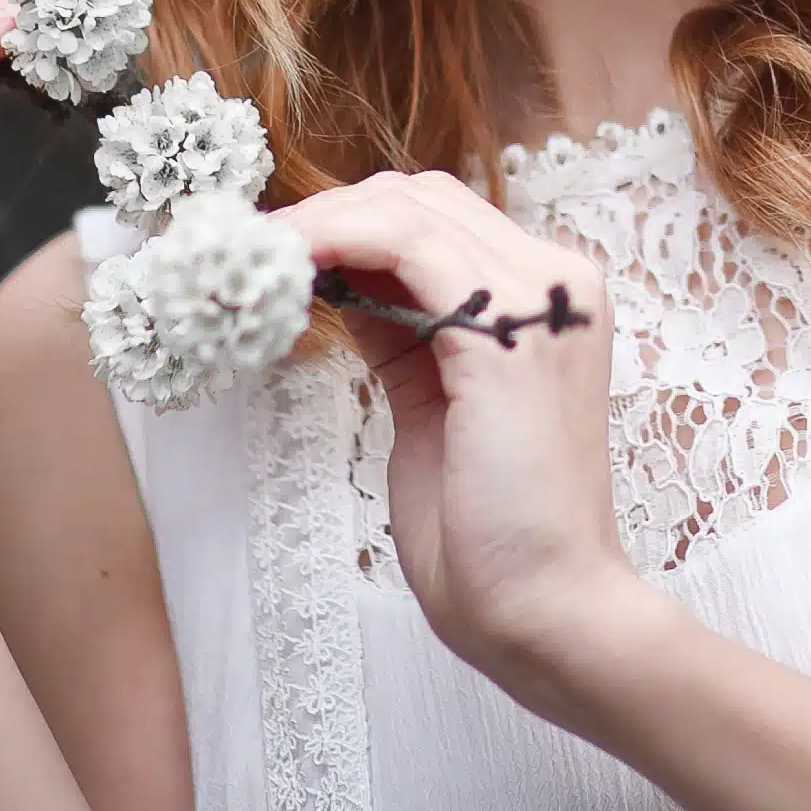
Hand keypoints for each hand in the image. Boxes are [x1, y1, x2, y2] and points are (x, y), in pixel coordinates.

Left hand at [276, 170, 663, 706]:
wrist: (547, 612)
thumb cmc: (493, 537)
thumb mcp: (435, 409)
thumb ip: (406, 336)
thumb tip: (344, 281)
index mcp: (551, 300)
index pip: (440, 219)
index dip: (349, 222)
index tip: (272, 253)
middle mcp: (560, 282)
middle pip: (422, 198)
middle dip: (327, 214)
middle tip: (251, 256)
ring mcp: (541, 301)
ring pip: (409, 208)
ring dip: (318, 223)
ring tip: (254, 261)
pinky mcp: (507, 334)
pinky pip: (408, 247)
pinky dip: (337, 241)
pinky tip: (287, 269)